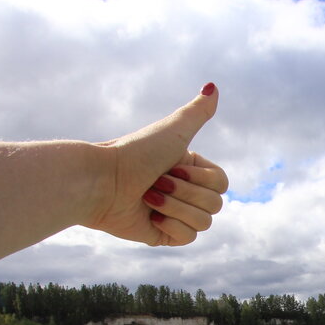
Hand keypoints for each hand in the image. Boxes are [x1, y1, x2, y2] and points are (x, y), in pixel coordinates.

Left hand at [86, 83, 228, 245]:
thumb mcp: (173, 130)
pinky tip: (150, 216)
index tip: (172, 165)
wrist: (103, 182)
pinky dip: (170, 225)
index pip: (221, 183)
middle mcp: (185, 191)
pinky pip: (188, 238)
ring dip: (175, 207)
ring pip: (204, 223)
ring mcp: (176, 214)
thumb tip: (213, 86)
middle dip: (184, 192)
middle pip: (215, 204)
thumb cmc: (134, 153)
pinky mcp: (164, 235)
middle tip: (156, 181)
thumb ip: (196, 112)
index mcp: (190, 168)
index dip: (199, 177)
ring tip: (148, 197)